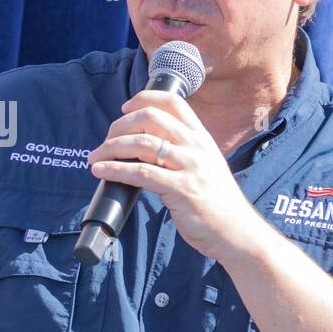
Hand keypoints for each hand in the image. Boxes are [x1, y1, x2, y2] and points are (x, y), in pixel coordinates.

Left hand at [87, 90, 261, 260]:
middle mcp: (196, 146)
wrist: (237, 232)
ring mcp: (190, 166)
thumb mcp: (205, 166)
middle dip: (120, 125)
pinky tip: (101, 171)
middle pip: (151, 117)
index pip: (173, 102)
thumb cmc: (216, 202)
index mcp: (202, 138)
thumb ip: (182, 152)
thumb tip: (144, 145)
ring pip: (142, 143)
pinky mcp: (181, 189)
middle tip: (106, 140)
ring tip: (95, 157)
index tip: (124, 109)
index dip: (143, 99)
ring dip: (111, 148)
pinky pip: (140, 173)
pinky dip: (115, 170)